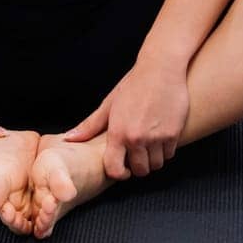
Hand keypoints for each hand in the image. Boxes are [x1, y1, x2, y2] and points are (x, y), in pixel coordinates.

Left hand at [60, 57, 190, 179]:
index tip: (123, 169)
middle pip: (140, 170)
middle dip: (138, 166)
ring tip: (149, 144)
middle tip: (137, 153)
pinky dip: (165, 150)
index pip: (115, 170)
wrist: (161, 69)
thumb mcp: (110, 104)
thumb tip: (70, 138)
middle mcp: (137, 137)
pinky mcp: (173, 134)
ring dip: (153, 159)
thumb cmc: (134, 85)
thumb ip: (91, 125)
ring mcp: (156, 137)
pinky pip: (169, 154)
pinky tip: (160, 136)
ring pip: (156, 165)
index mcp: (118, 132)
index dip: (119, 173)